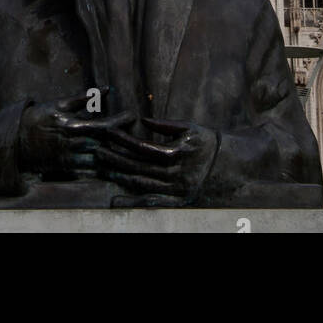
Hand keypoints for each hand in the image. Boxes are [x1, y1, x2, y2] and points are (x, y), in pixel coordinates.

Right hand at [18, 95, 132, 176]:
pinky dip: (105, 170)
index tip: (133, 116)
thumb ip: (83, 98)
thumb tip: (106, 89)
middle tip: (140, 138)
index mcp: (72, 127)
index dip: (119, 122)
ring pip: (101, 163)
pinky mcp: (68, 170)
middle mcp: (74, 146)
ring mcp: (71, 161)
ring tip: (136, 154)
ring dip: (118, 159)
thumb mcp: (59, 104)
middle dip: (124, 143)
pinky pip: (91, 173)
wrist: (16, 141)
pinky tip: (118, 168)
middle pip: (106, 146)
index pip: (103, 126)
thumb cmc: (39, 117)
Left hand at [95, 118, 218, 204]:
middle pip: (139, 166)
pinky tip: (115, 200)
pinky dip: (132, 202)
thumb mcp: (190, 128)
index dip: (125, 140)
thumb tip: (143, 119)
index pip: (144, 147)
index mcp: (178, 153)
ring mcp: (175, 190)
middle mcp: (175, 174)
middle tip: (96, 151)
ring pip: (141, 184)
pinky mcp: (176, 202)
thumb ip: (167, 124)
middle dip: (116, 158)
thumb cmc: (206, 141)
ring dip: (119, 177)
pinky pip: (150, 203)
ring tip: (101, 169)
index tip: (108, 132)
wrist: (226, 165)